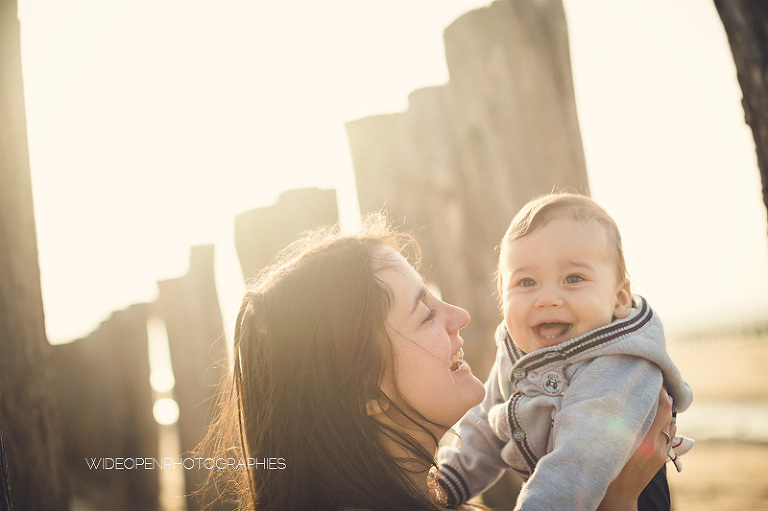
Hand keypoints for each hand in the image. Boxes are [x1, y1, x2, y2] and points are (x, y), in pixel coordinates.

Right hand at [597, 388, 674, 510]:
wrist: (617, 499)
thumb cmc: (605, 469)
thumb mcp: (608, 445)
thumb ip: (616, 424)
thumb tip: (618, 399)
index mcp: (645, 442)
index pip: (662, 408)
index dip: (661, 391)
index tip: (652, 378)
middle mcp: (658, 447)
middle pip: (669, 413)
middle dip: (663, 398)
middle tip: (653, 384)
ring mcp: (662, 454)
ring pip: (671, 424)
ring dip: (664, 411)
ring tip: (652, 399)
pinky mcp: (662, 459)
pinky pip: (668, 434)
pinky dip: (664, 423)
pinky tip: (652, 418)